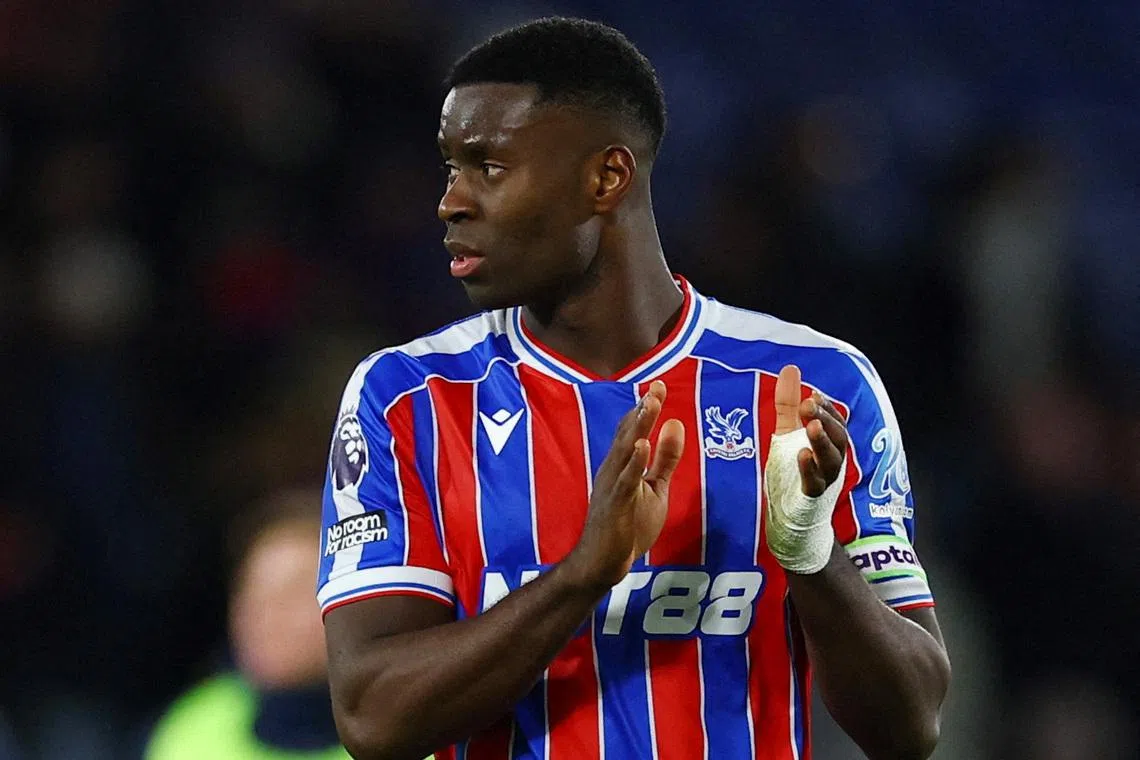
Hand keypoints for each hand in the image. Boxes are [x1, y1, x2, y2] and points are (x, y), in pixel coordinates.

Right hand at [564, 381, 684, 591]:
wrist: (602, 562)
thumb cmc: (627, 525)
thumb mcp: (655, 488)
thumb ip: (666, 458)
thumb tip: (676, 424)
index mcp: (622, 464)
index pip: (633, 430)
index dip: (645, 408)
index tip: (657, 385)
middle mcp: (613, 469)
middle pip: (629, 434)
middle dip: (643, 411)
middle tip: (655, 387)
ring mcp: (612, 487)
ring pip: (626, 452)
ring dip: (638, 428)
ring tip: (650, 406)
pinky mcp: (615, 505)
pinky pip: (625, 481)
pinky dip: (634, 463)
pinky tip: (643, 446)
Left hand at [772, 364, 848, 494]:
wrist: (791, 516)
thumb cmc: (792, 471)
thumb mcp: (787, 431)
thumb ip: (789, 403)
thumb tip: (790, 368)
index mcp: (829, 443)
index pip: (836, 421)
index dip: (828, 408)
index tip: (813, 394)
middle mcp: (832, 460)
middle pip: (838, 437)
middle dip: (825, 419)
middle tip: (808, 405)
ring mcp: (824, 479)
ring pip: (831, 459)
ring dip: (822, 441)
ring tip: (812, 425)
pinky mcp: (811, 496)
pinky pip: (815, 482)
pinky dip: (810, 469)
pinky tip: (802, 455)